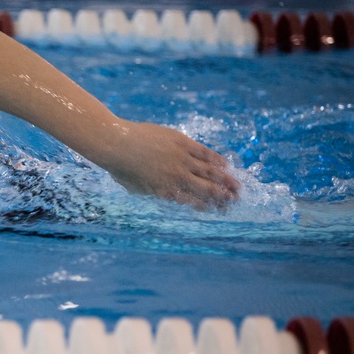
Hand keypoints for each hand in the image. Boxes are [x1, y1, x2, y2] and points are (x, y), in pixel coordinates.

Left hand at [102, 121, 239, 209]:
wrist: (116, 144)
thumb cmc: (121, 168)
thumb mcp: (138, 189)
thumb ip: (155, 194)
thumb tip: (168, 198)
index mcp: (167, 193)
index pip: (195, 203)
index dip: (211, 208)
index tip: (220, 210)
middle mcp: (178, 178)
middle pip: (208, 190)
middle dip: (224, 197)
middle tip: (236, 201)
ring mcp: (181, 160)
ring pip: (210, 172)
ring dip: (226, 181)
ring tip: (237, 187)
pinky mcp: (182, 143)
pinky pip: (204, 153)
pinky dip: (217, 160)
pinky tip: (225, 164)